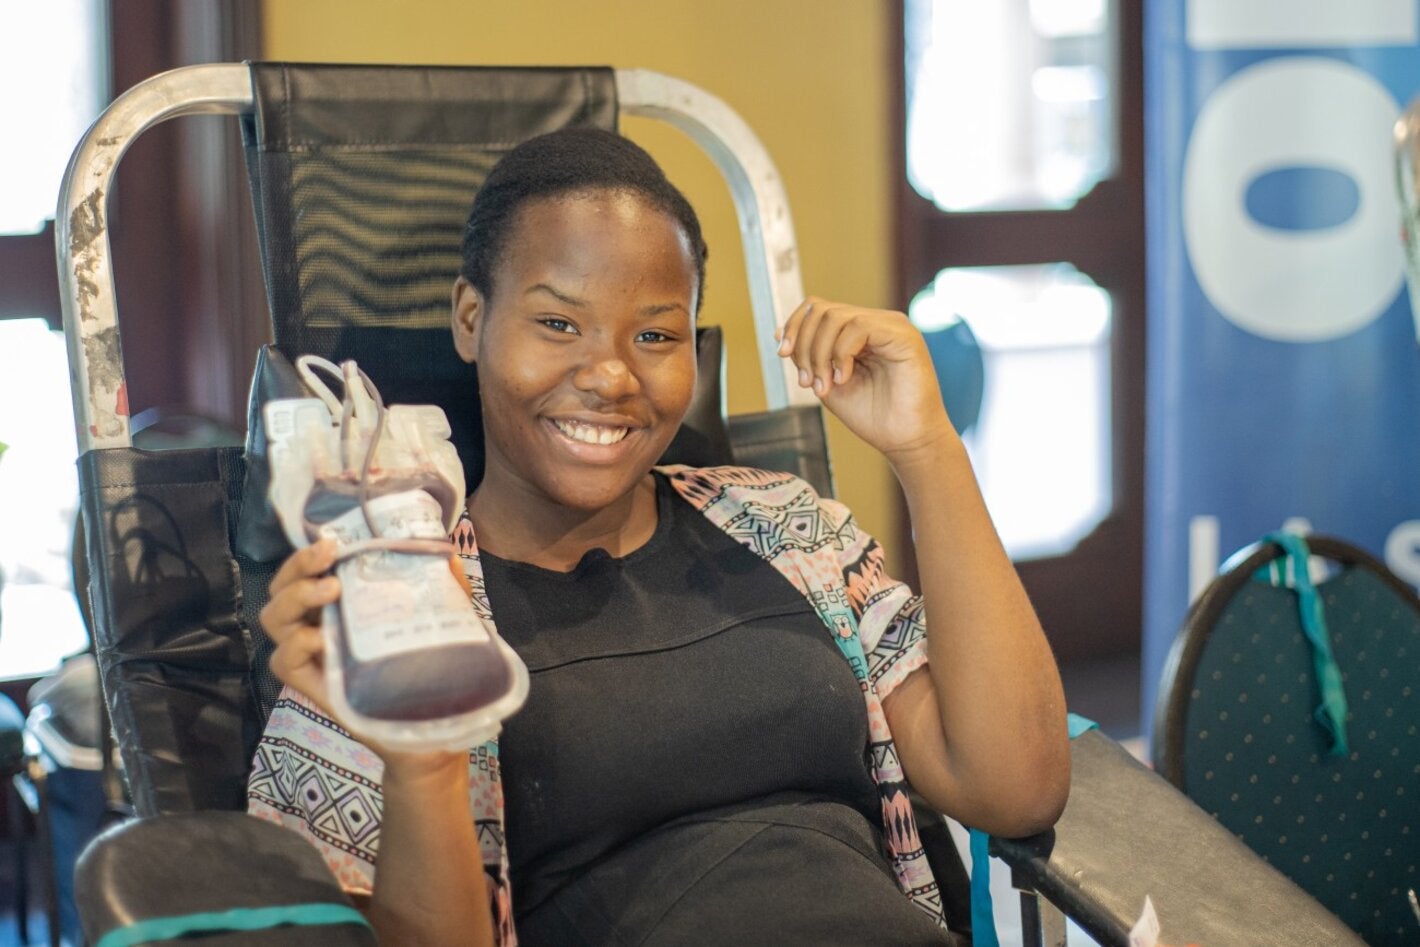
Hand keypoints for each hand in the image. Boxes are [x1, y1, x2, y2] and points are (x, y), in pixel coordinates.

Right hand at [260, 541, 471, 772]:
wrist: (432, 725)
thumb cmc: (430, 667)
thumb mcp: (439, 620)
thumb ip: (443, 589)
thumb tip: (447, 556)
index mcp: (342, 606)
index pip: (308, 571)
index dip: (309, 553)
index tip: (333, 540)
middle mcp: (319, 625)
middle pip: (282, 588)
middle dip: (297, 566)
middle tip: (328, 557)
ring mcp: (312, 656)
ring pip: (274, 619)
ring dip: (295, 597)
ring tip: (331, 591)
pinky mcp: (312, 685)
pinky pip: (282, 662)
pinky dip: (293, 645)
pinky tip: (318, 637)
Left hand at [776, 297, 954, 461]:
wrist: (904, 440)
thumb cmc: (872, 416)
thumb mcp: (826, 381)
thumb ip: (807, 356)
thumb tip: (779, 332)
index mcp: (858, 331)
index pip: (817, 309)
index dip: (794, 327)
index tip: (782, 354)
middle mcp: (875, 322)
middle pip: (821, 309)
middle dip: (804, 345)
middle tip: (808, 382)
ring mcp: (891, 325)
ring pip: (835, 317)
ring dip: (820, 354)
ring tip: (826, 385)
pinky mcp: (903, 335)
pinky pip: (859, 327)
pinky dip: (841, 353)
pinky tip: (844, 378)